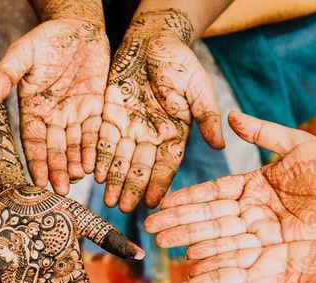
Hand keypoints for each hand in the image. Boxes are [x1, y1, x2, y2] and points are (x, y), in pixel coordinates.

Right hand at [0, 17, 109, 193]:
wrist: (78, 26)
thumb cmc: (46, 38)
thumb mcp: (23, 53)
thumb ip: (7, 74)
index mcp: (33, 108)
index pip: (33, 140)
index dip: (35, 160)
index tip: (37, 180)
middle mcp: (53, 116)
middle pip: (55, 149)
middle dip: (57, 170)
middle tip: (61, 190)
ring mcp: (74, 114)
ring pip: (75, 146)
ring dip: (76, 164)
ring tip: (78, 179)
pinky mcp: (95, 108)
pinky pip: (94, 134)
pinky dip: (94, 150)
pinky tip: (94, 165)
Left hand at [96, 8, 222, 212]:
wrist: (152, 39)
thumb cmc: (179, 61)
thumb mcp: (198, 87)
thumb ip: (206, 116)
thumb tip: (220, 145)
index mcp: (174, 132)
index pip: (167, 164)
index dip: (160, 183)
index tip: (154, 203)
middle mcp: (150, 135)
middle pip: (141, 167)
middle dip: (132, 188)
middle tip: (125, 209)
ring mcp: (129, 127)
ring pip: (120, 159)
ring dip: (114, 180)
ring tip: (109, 201)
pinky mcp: (109, 116)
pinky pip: (103, 140)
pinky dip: (99, 158)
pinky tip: (95, 174)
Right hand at [147, 112, 315, 257]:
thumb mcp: (296, 144)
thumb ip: (263, 133)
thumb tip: (232, 116)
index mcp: (253, 184)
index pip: (213, 192)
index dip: (187, 198)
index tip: (162, 203)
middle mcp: (253, 208)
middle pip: (210, 216)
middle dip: (179, 222)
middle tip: (151, 229)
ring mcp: (263, 228)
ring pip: (221, 234)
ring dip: (192, 238)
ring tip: (165, 244)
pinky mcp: (277, 245)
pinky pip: (243, 250)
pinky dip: (219, 253)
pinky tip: (196, 256)